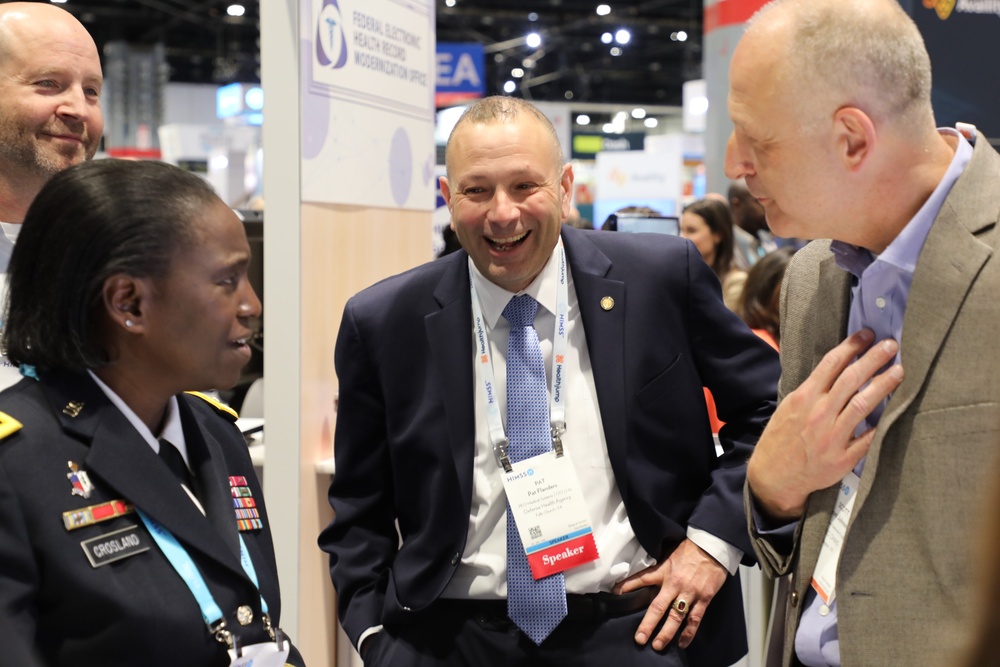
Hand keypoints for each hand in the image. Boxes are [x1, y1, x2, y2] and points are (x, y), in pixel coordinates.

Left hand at [613, 539, 727, 650]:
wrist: (712, 546)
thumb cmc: (690, 549)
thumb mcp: (669, 553)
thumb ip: (658, 566)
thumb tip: (643, 569)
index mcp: (664, 570)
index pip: (642, 578)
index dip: (628, 586)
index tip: (615, 593)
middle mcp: (675, 584)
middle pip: (658, 607)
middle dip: (648, 624)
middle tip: (639, 638)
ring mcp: (690, 592)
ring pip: (676, 617)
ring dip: (666, 633)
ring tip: (657, 645)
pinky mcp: (704, 598)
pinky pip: (695, 618)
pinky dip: (689, 632)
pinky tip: (682, 643)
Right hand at [747, 329, 903, 519]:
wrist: (773, 475)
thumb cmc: (782, 438)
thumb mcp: (789, 407)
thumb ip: (812, 391)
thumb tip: (838, 371)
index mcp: (804, 398)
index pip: (831, 364)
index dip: (852, 346)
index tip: (867, 335)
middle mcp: (819, 413)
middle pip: (851, 378)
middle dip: (873, 358)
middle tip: (891, 345)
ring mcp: (831, 436)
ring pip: (862, 403)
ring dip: (883, 384)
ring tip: (898, 371)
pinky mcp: (841, 458)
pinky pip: (867, 440)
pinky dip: (880, 426)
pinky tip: (895, 412)